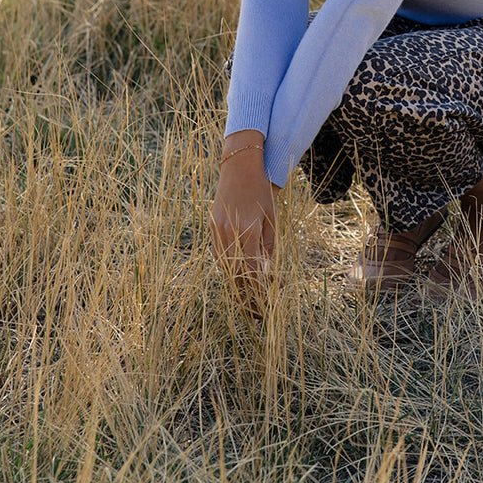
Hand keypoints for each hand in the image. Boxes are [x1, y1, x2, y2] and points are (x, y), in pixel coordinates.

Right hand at [209, 132, 276, 300]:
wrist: (239, 168)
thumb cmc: (260, 192)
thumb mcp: (271, 218)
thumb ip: (268, 247)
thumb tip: (268, 274)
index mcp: (247, 231)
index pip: (251, 272)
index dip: (259, 292)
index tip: (268, 305)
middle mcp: (229, 233)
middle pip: (234, 276)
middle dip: (246, 297)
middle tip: (258, 313)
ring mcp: (217, 231)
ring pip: (224, 268)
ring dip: (236, 286)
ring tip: (248, 302)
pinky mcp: (211, 228)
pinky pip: (219, 256)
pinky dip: (228, 269)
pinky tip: (238, 278)